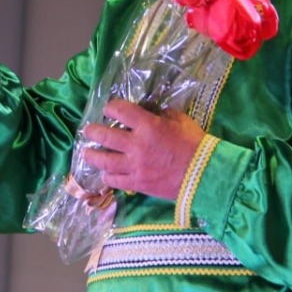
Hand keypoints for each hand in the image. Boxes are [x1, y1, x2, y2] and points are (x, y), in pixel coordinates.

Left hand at [81, 99, 206, 200]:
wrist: (205, 174)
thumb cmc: (195, 144)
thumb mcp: (180, 120)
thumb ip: (161, 114)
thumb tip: (149, 112)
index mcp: (148, 126)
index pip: (120, 111)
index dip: (111, 108)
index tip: (109, 109)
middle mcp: (137, 145)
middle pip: (104, 136)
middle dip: (92, 131)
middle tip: (88, 130)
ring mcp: (135, 166)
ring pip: (104, 161)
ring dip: (92, 155)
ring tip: (86, 152)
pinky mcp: (137, 184)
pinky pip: (115, 181)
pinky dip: (107, 176)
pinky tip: (105, 173)